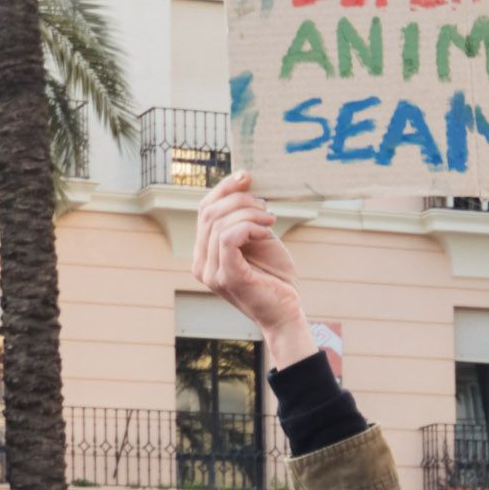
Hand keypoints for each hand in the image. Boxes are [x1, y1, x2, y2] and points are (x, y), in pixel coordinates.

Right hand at [190, 175, 314, 367]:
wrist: (287, 312)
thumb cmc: (275, 277)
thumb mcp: (258, 239)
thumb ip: (244, 217)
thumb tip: (242, 180)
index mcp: (204, 254)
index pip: (203, 210)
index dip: (223, 188)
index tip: (246, 176)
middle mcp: (201, 264)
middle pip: (209, 212)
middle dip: (239, 200)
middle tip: (266, 207)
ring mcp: (211, 273)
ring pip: (219, 223)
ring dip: (250, 214)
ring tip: (270, 221)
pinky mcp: (228, 277)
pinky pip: (228, 238)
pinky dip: (249, 227)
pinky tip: (267, 233)